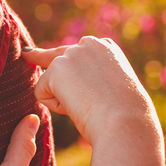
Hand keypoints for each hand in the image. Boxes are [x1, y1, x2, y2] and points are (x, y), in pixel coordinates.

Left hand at [24, 37, 158, 146]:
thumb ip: (93, 75)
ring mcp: (72, 54)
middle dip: (61, 82)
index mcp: (106, 46)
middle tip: (64, 82)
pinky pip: (41, 94)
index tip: (89, 88)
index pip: (78, 57)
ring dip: (64, 98)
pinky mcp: (56, 68)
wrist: (124, 122)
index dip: (79, 79)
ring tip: (88, 106)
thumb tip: (67, 82)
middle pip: (56, 60)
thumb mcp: (113, 86)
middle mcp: (88, 43)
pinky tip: (76, 108)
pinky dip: (55, 107)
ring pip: (51, 81)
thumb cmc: (124, 114)